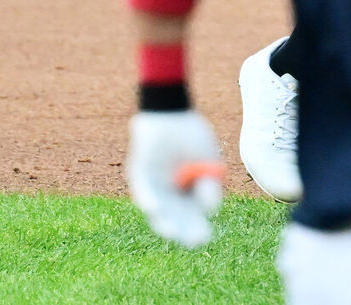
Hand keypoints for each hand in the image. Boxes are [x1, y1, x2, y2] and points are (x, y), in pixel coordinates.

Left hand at [127, 110, 223, 247]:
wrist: (170, 111)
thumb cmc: (191, 133)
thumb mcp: (207, 158)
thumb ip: (210, 181)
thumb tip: (211, 208)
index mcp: (188, 189)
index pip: (191, 215)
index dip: (196, 227)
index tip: (205, 237)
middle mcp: (170, 191)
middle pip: (175, 217)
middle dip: (183, 230)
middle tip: (192, 240)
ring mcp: (153, 185)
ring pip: (158, 208)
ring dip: (164, 221)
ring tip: (171, 231)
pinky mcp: (139, 175)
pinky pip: (143, 190)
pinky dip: (149, 199)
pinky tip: (156, 207)